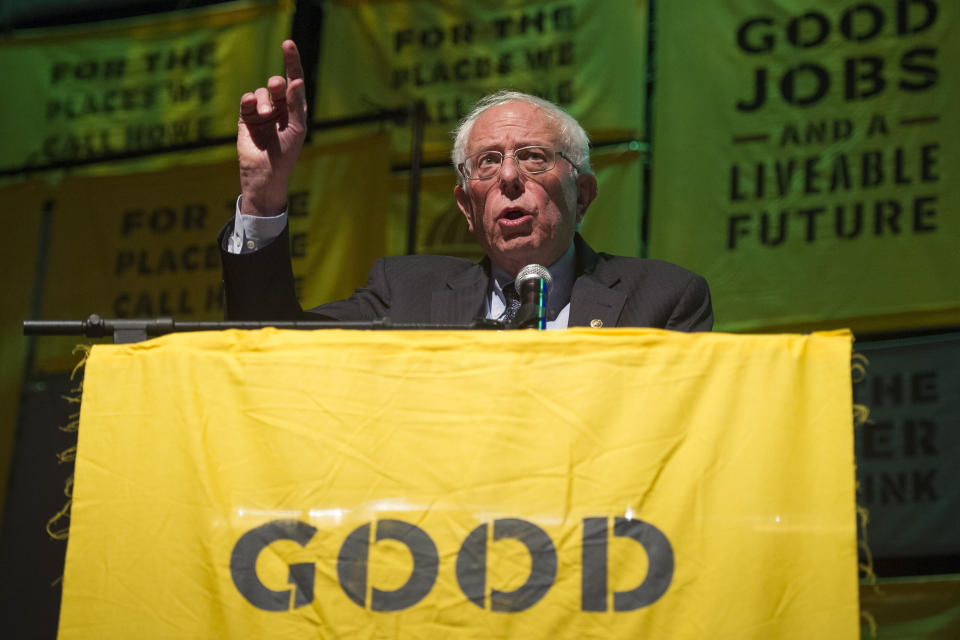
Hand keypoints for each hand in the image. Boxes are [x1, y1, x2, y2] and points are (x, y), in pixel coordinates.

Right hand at [237, 40, 306, 215]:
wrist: (265, 174)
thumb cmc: (286, 155)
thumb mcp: (296, 129)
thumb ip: (295, 105)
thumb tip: (295, 80)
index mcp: (295, 110)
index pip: (295, 80)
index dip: (292, 62)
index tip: (288, 43)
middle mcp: (279, 108)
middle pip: (277, 83)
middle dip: (277, 83)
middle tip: (278, 86)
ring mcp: (262, 112)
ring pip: (261, 92)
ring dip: (263, 100)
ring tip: (264, 114)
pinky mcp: (246, 117)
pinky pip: (246, 99)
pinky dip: (249, 100)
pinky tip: (252, 108)